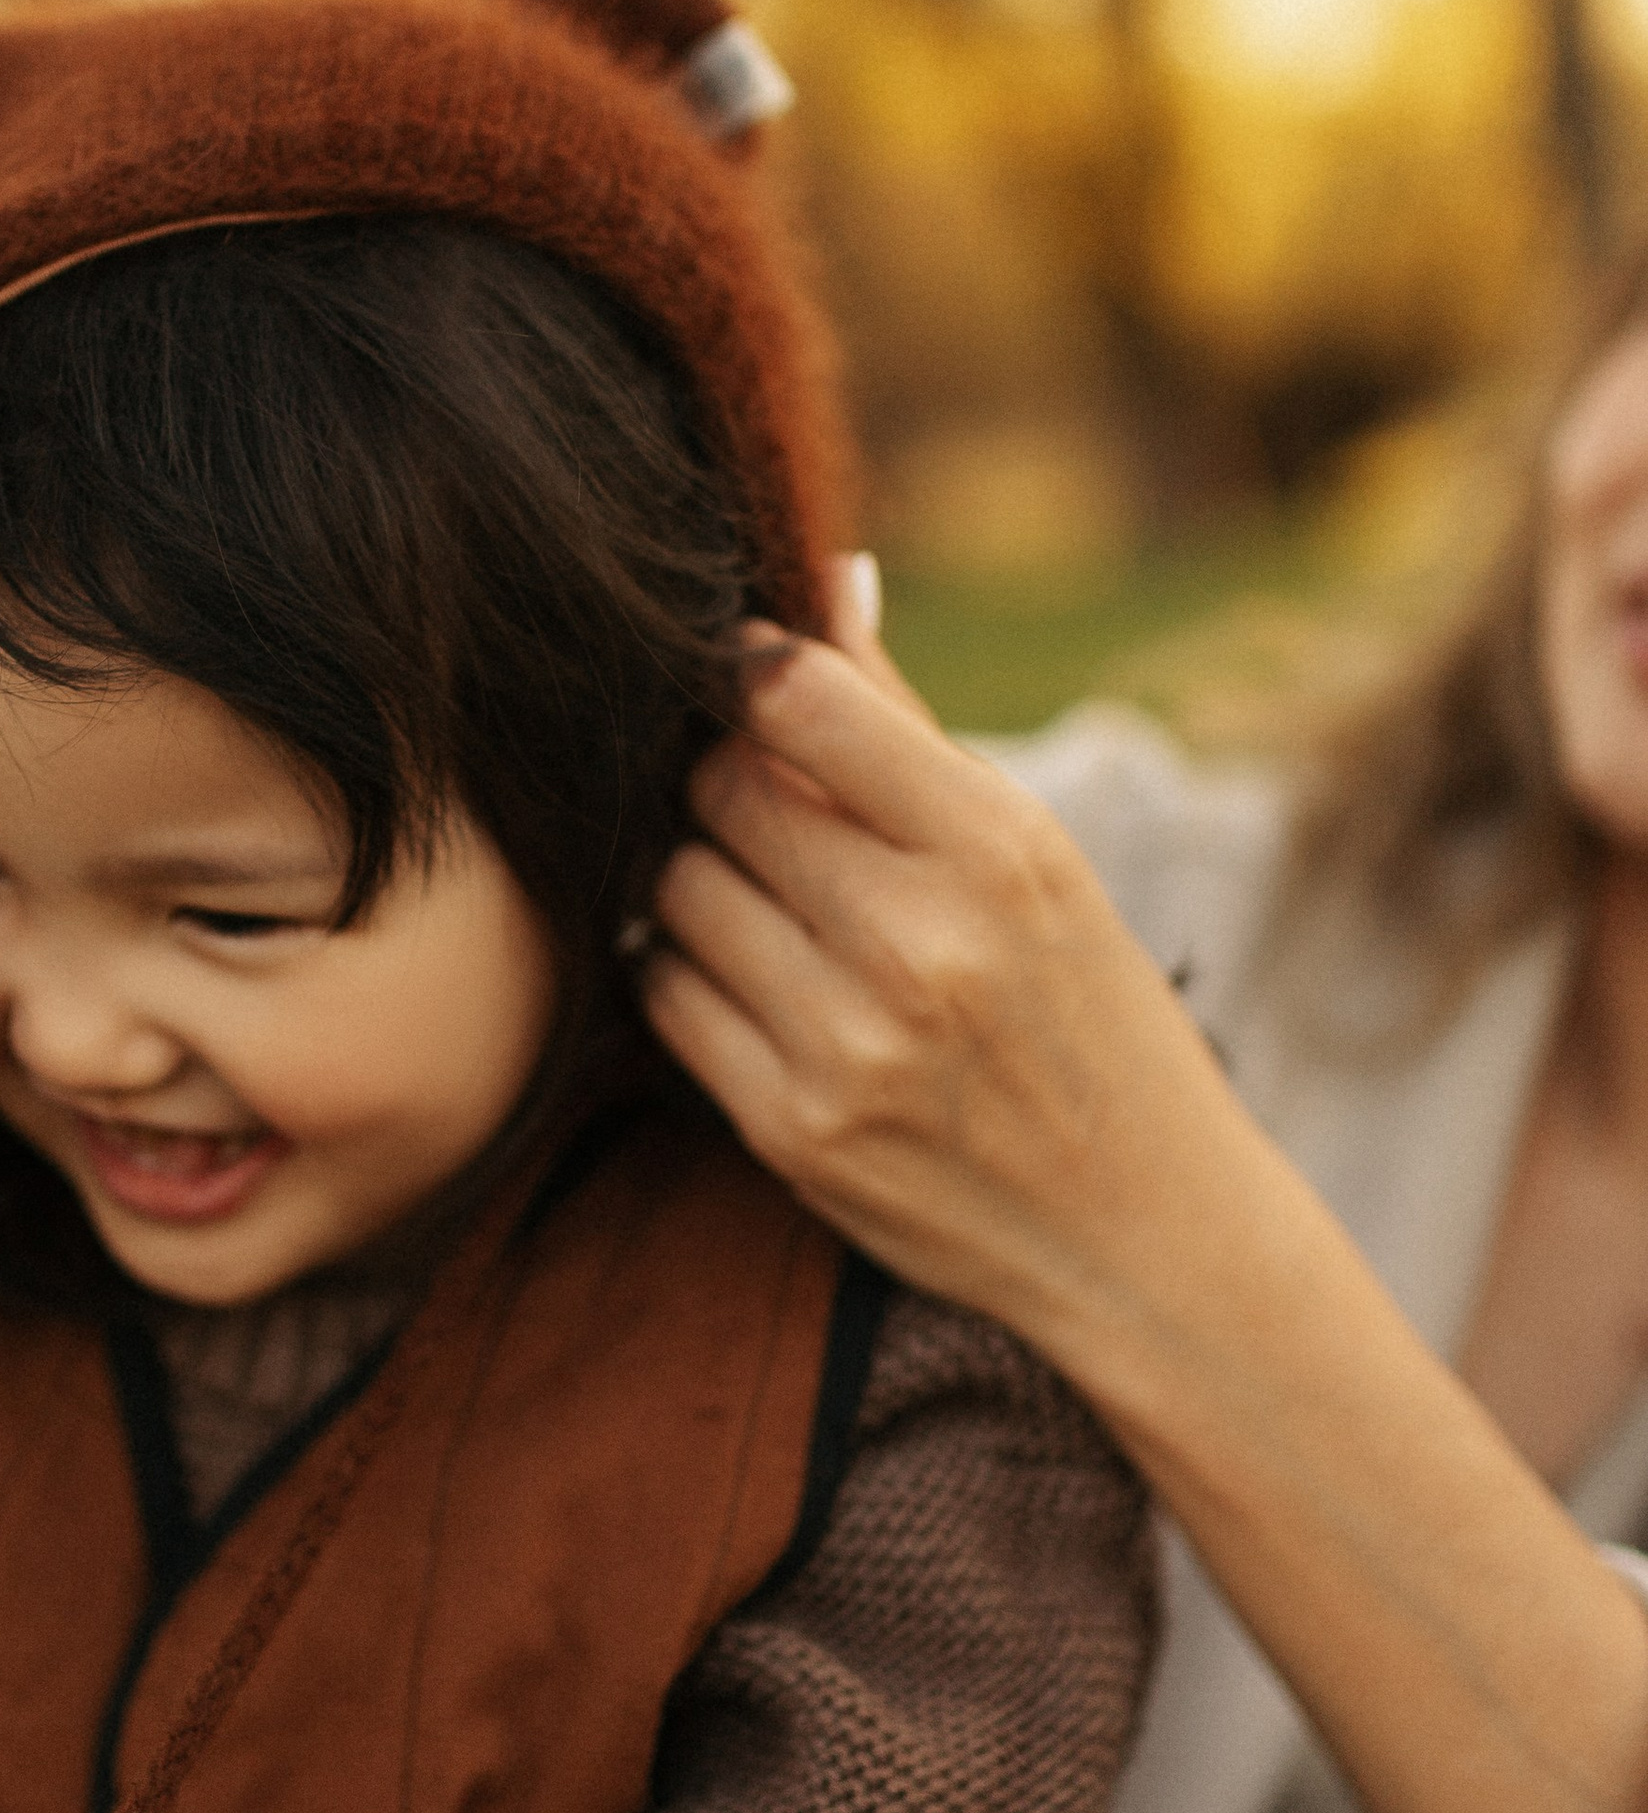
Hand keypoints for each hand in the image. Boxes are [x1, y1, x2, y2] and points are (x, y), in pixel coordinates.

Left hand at [642, 631, 1235, 1356]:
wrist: (1146, 1235)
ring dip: (701, 881)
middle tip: (763, 805)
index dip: (747, 669)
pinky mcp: (789, 1130)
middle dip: (724, 781)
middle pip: (719, 791)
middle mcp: (918, 945)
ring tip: (770, 902)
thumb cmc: (1090, 1019)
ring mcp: (845, 1045)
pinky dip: (688, 972)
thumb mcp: (1039, 861)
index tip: (746, 674)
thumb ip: (908, 728)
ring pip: (677, 890)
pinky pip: (665, 998)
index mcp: (997, 850)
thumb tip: (824, 577)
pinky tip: (754, 980)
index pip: (800, 700)